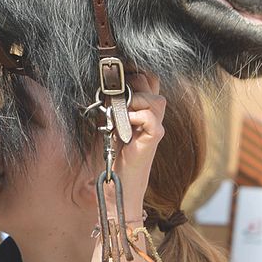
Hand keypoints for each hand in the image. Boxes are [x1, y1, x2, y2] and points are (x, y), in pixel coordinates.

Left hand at [108, 72, 165, 218]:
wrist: (117, 186)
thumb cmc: (111, 156)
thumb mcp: (109, 124)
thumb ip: (113, 106)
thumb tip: (105, 87)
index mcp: (142, 110)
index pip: (148, 79)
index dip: (134, 76)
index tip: (114, 83)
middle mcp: (151, 117)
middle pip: (153, 84)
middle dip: (133, 86)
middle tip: (115, 101)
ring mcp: (154, 128)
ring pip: (156, 100)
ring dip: (135, 102)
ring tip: (120, 116)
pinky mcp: (153, 139)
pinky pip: (149, 117)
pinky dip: (135, 117)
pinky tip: (123, 128)